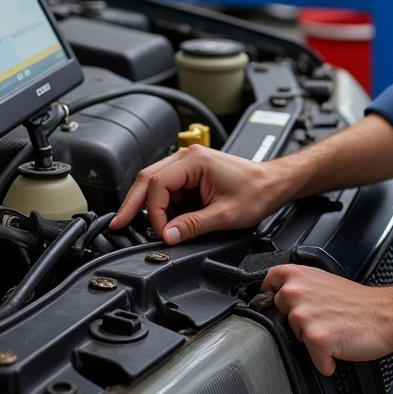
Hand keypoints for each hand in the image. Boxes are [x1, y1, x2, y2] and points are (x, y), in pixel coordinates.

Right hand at [110, 144, 277, 243]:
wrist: (273, 183)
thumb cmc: (256, 191)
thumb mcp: (224, 215)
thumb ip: (192, 226)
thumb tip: (167, 236)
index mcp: (194, 161)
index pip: (157, 184)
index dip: (153, 212)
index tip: (161, 233)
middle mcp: (188, 157)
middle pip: (147, 178)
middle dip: (134, 204)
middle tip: (119, 224)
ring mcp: (189, 164)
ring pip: (155, 183)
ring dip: (150, 206)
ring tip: (149, 228)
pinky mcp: (191, 174)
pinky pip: (168, 188)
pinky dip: (163, 205)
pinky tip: (167, 220)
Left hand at [262, 265, 392, 375]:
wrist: (387, 314)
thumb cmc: (360, 301)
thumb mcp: (323, 280)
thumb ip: (299, 285)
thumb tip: (279, 295)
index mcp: (298, 275)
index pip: (268, 282)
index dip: (272, 294)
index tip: (280, 302)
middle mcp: (296, 293)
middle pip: (277, 315)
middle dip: (296, 322)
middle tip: (321, 320)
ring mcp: (304, 317)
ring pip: (294, 338)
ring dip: (312, 341)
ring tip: (332, 332)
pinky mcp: (316, 339)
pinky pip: (313, 360)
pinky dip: (325, 361)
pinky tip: (338, 349)